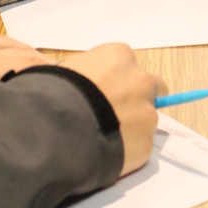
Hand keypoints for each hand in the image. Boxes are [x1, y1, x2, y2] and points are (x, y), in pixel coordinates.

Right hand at [57, 43, 165, 176]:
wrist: (58, 125)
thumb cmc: (55, 91)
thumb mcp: (64, 69)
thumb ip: (85, 72)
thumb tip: (81, 81)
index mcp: (119, 56)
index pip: (127, 64)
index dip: (114, 79)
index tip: (101, 89)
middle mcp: (140, 81)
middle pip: (151, 88)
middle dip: (136, 98)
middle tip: (113, 111)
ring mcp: (146, 114)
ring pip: (145, 119)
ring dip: (130, 125)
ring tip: (102, 135)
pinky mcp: (146, 144)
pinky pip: (138, 145)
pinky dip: (125, 149)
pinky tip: (104, 150)